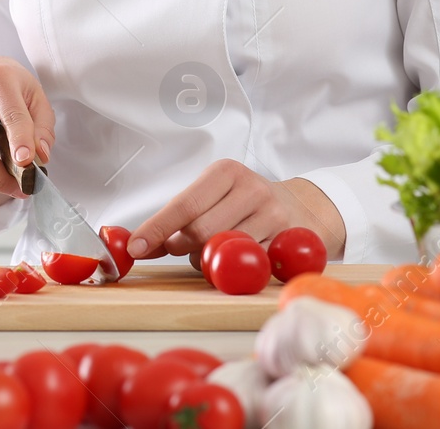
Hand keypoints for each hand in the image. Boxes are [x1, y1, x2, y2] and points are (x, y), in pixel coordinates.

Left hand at [126, 159, 346, 260]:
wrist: (303, 207)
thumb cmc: (246, 203)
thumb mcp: (214, 196)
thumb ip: (178, 219)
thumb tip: (137, 244)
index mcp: (226, 172)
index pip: (185, 204)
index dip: (157, 228)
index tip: (136, 247)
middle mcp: (252, 189)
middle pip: (202, 232)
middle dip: (183, 247)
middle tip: (183, 248)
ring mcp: (274, 216)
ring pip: (225, 251)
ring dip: (210, 259)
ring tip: (217, 248)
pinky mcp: (289, 242)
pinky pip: (249, 265)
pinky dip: (235, 267)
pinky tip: (239, 257)